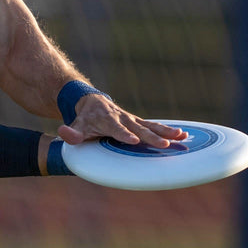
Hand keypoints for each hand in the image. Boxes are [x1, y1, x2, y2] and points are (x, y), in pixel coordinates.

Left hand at [57, 94, 186, 147]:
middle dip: (150, 136)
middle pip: (138, 128)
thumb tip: (63, 133)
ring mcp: (132, 119)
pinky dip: (168, 130)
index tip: (134, 140)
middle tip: (163, 144)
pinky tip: (184, 135)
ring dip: (166, 132)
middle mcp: (123, 118)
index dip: (124, 134)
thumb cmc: (85, 118)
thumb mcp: (76, 125)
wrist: (91, 102)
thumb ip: (71, 133)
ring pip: (151, 125)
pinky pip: (155, 126)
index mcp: (107, 120)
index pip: (116, 129)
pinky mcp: (139, 121)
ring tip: (181, 137)